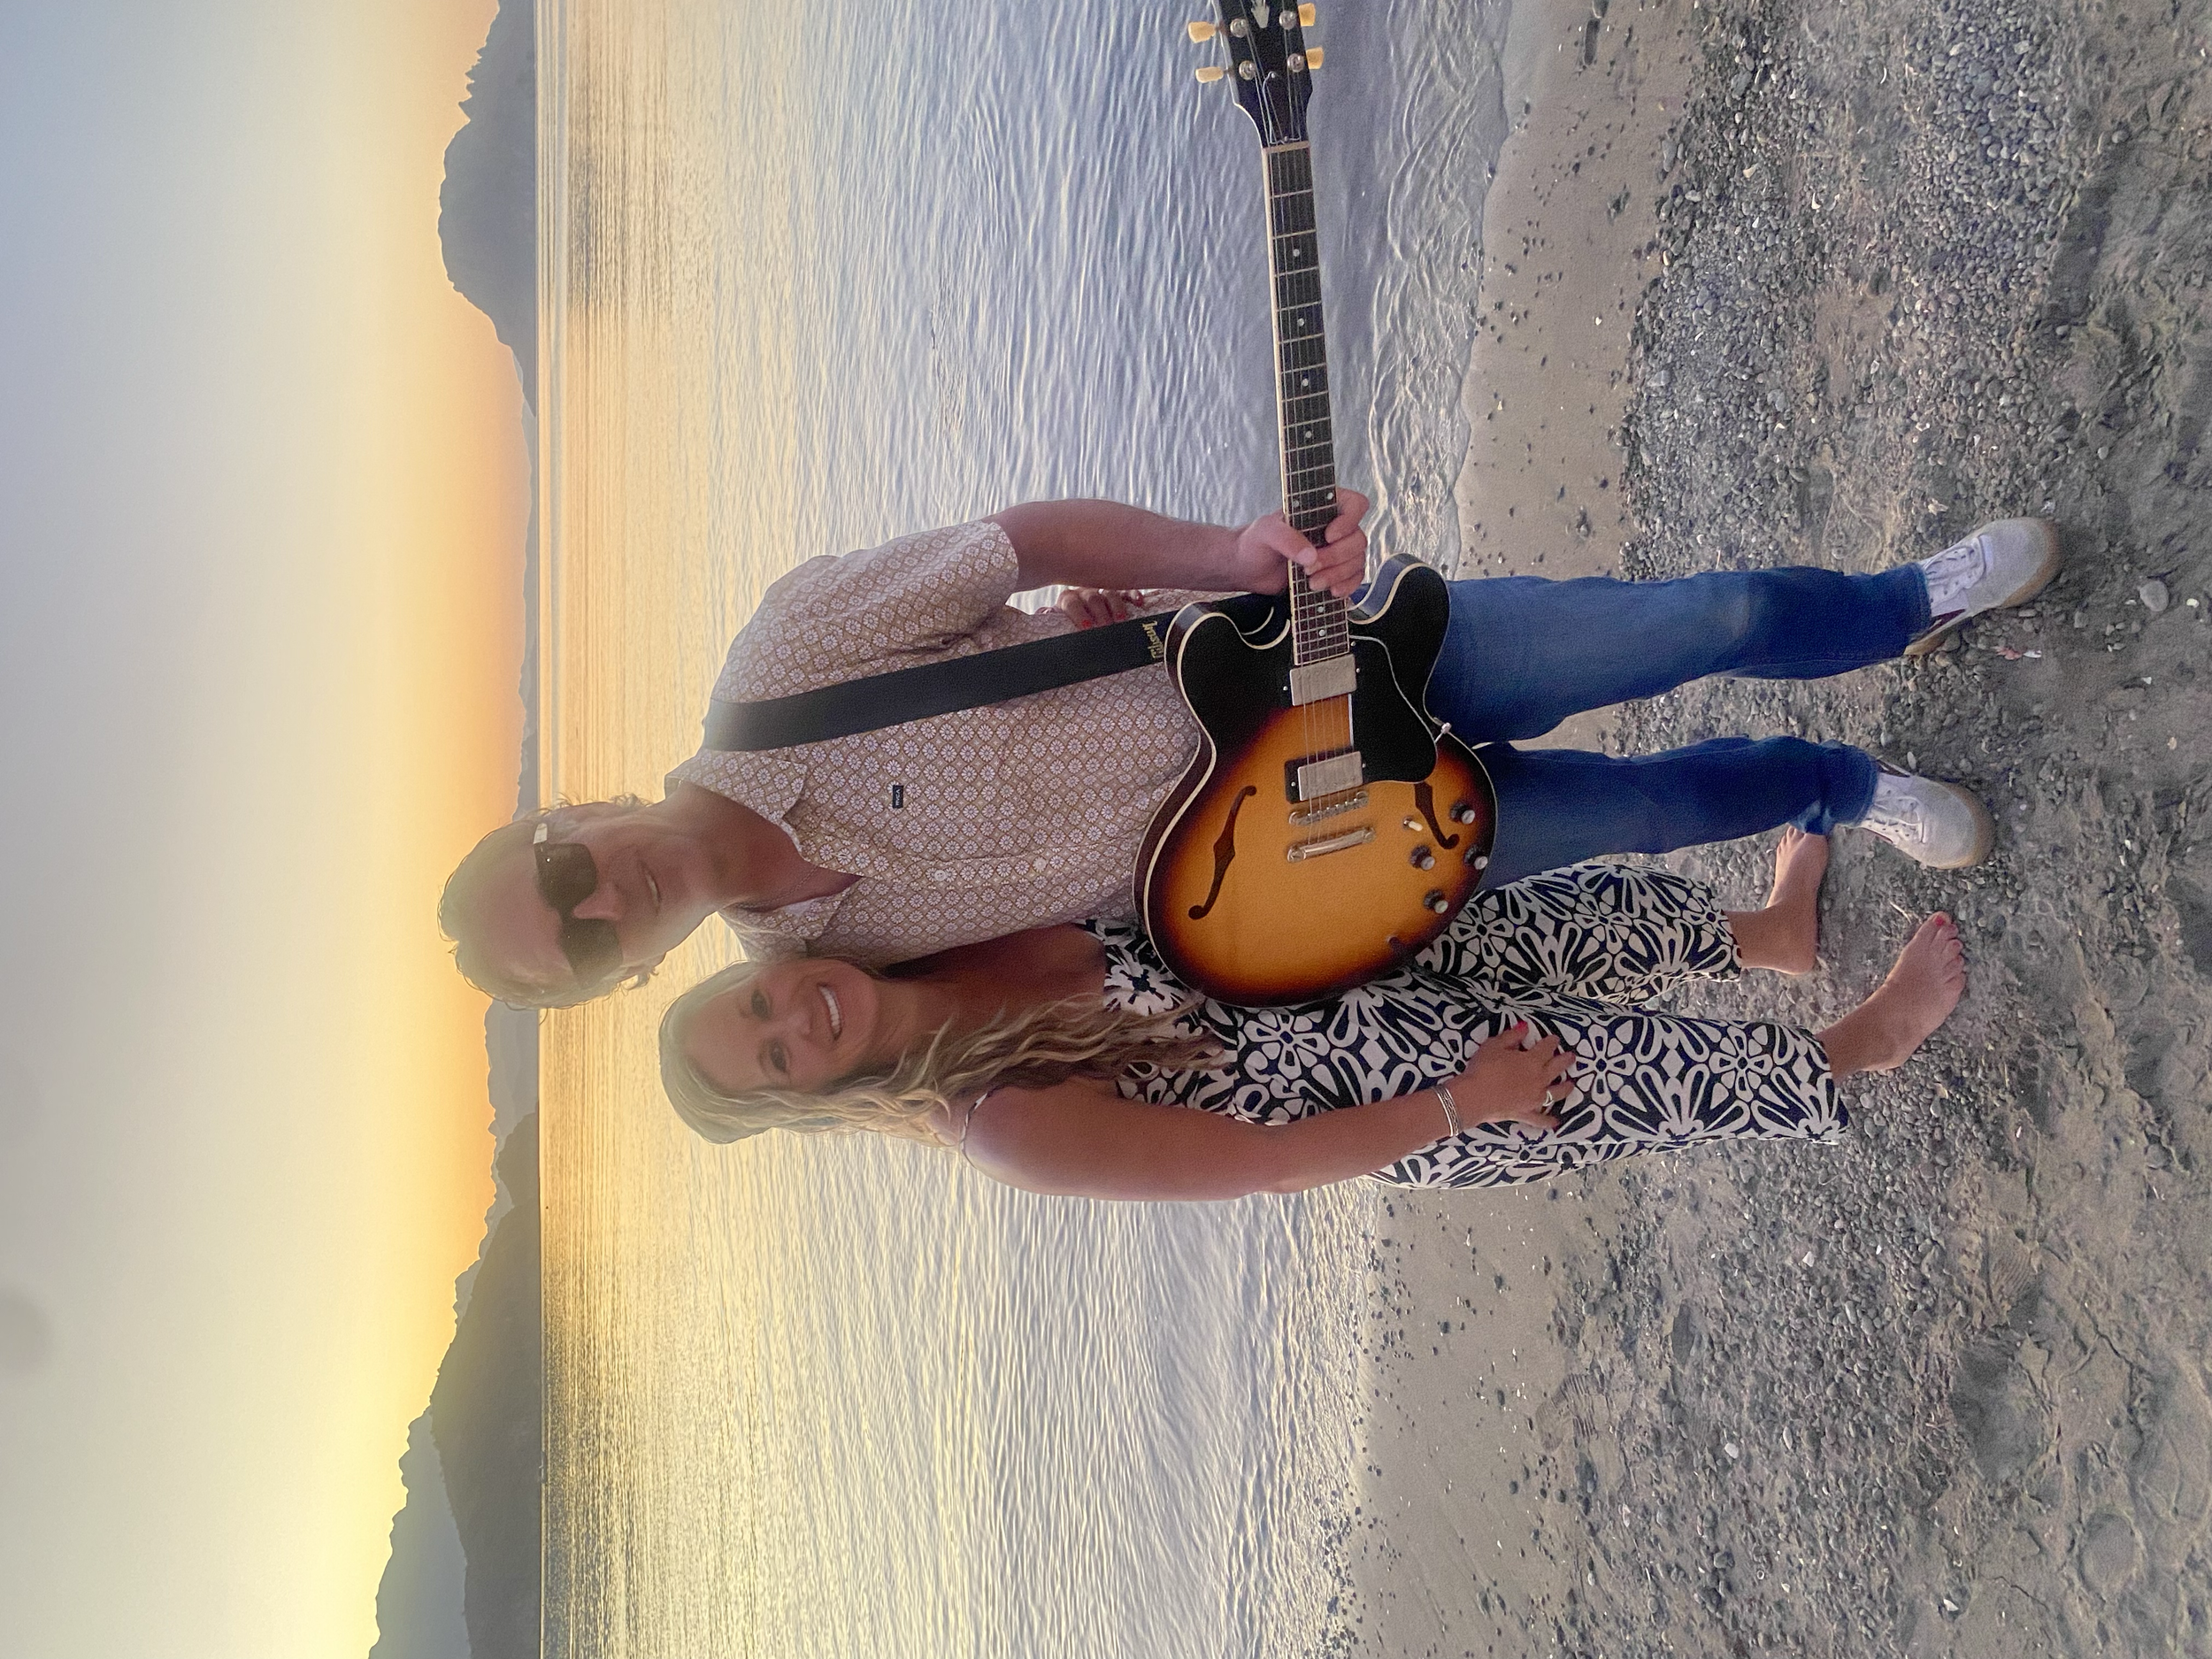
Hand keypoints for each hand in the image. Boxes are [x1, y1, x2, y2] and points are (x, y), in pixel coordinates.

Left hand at [1055, 586, 1145, 628]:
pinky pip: (1126, 591)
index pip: (1072, 602)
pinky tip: (1139, 602)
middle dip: (1100, 613)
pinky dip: (1132, 594)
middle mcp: (1085, 593)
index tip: (1086, 627)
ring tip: (1121, 621)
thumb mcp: (1056, 627)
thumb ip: (1050, 620)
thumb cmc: (1068, 627)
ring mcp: (1102, 592)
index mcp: (1068, 600)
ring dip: (1116, 606)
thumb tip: (1045, 614)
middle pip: (1093, 597)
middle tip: (1105, 627)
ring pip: (1110, 593)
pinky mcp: (1118, 594)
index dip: (1079, 614)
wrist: (1076, 623)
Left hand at [1227, 487, 1370, 598]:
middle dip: (1335, 558)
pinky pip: (1354, 579)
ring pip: (1357, 562)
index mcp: (1322, 507)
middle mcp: (1334, 527)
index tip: (1328, 536)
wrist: (1248, 569)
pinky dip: (1347, 587)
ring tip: (1312, 583)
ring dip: (1338, 575)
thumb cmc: (1255, 542)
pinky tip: (1331, 592)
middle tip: (1309, 568)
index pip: (1355, 505)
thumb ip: (1287, 539)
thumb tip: (1311, 555)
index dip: (1349, 521)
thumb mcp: (1266, 532)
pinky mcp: (1334, 572)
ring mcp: (1336, 550)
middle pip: (1357, 540)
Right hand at [1452, 1022, 1577, 1132]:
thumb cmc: (1483, 1068)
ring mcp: (1535, 1098)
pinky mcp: (1526, 1113)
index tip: (1554, 1038)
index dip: (1551, 1042)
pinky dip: (1548, 1122)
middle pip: (1556, 1068)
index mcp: (1532, 1060)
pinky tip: (1555, 1123)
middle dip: (1565, 1060)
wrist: (1475, 1097)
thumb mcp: (1494, 1045)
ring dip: (1565, 1088)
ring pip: (1556, 1093)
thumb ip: (1511, 1036)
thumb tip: (1526, 1027)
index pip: (1546, 1048)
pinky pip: (1540, 1119)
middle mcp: (1539, 1079)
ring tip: (1572, 1084)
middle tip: (1571, 1056)